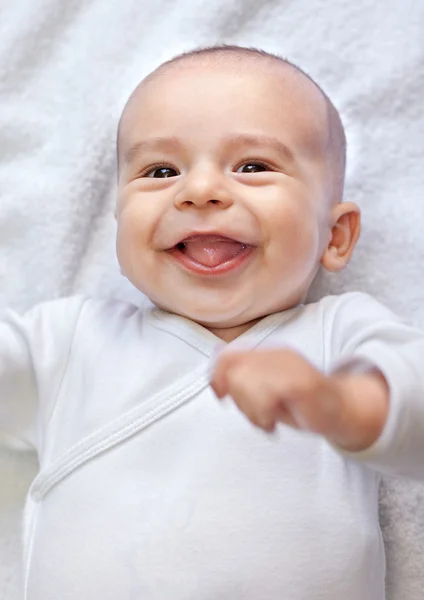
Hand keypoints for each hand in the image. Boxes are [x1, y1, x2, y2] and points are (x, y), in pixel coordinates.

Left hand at [210, 348, 388, 451]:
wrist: (341, 411)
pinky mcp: (302, 381)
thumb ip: (242, 383)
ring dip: (252, 410)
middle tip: (256, 415)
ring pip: (247, 382)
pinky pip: (268, 394)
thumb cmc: (300, 404)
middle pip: (234, 373)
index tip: (223, 397)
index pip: (227, 357)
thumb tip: (216, 378)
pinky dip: (264, 414)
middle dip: (239, 401)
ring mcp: (290, 366)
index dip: (217, 377)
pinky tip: (273, 423)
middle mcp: (276, 355)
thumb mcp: (265, 392)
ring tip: (266, 419)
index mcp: (266, 356)